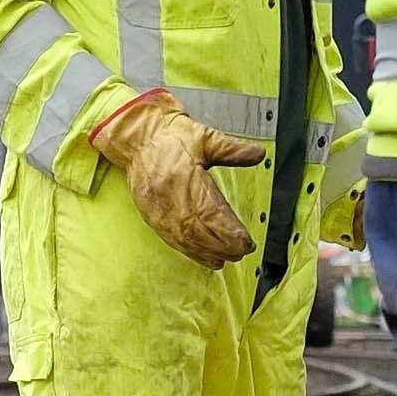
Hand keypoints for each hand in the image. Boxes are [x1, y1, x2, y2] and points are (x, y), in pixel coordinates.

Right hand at [87, 93, 267, 270]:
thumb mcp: (205, 137)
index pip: (209, 211)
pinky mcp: (153, 216)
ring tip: (229, 258)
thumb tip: (257, 154)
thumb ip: (232, 148)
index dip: (228, 230)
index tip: (245, 240)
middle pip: (199, 231)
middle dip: (223, 245)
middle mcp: (169, 197)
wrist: (138, 139)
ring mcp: (159, 209)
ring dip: (209, 252)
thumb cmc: (171, 137)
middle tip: (244, 251)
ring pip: (186, 239)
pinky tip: (207, 257)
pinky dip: (192, 252)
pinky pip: (173, 240)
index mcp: (183, 177)